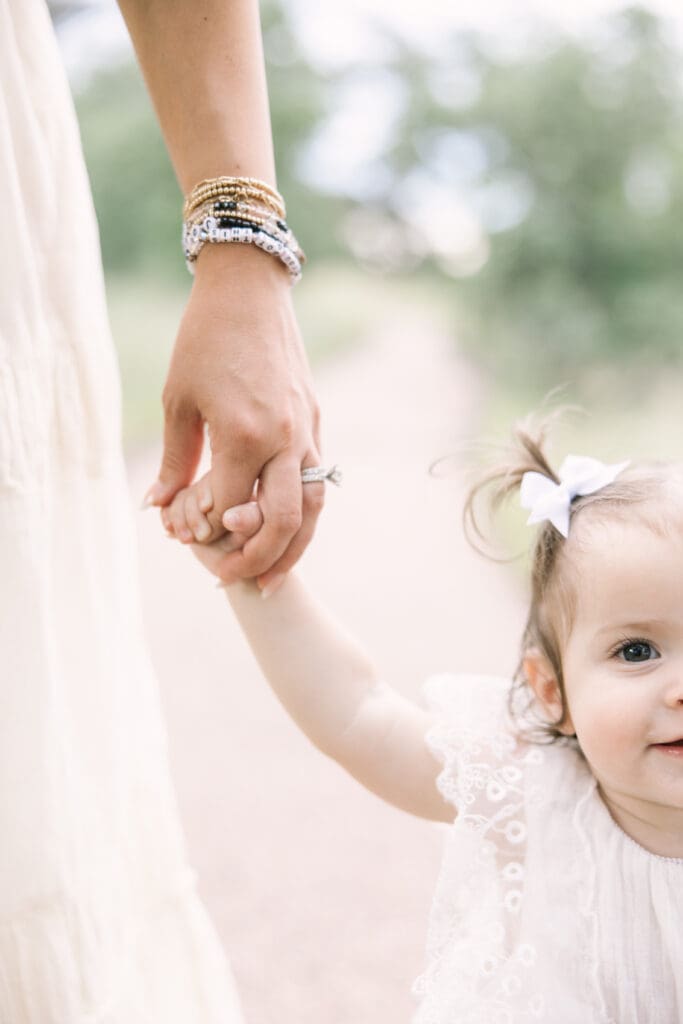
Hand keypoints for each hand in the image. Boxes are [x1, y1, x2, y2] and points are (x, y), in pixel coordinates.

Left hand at [143, 244, 324, 589]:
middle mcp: (284, 439)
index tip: (184, 538)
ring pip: (313, 508)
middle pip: (283, 522)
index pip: (229, 508)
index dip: (205, 531)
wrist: (250, 290)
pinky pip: (317, 480)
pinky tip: (286, 529)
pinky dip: (304, 513)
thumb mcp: (178, 400)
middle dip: (258, 561)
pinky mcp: (314, 421)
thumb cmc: (204, 339)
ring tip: (272, 577)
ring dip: (294, 549)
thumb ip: (175, 461)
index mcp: (244, 434)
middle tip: (236, 583)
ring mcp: (306, 431)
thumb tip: (158, 506)